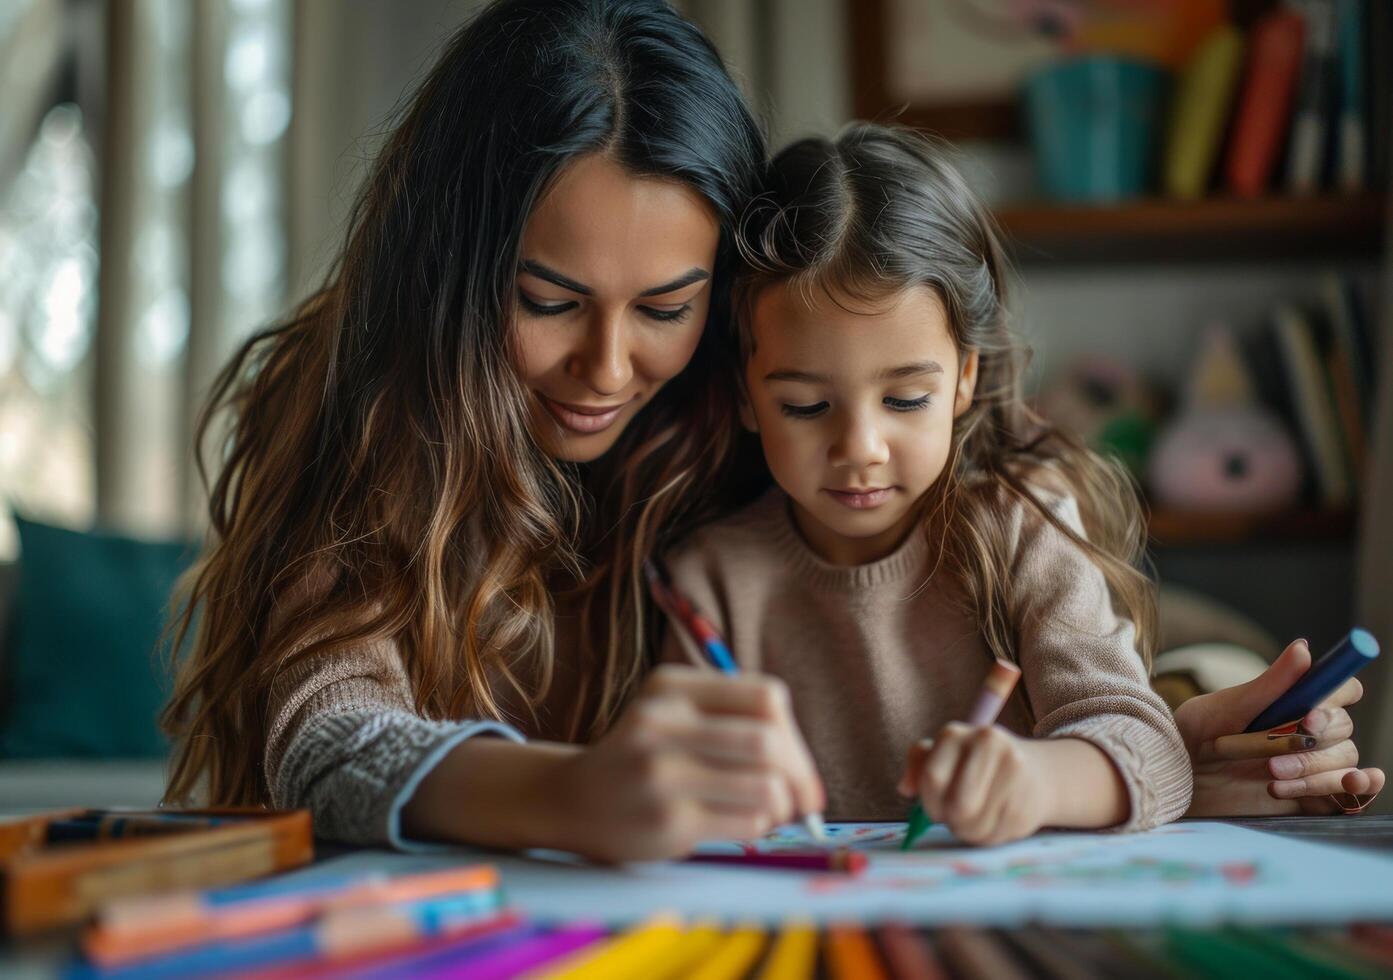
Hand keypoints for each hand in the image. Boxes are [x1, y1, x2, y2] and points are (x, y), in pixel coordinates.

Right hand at [553, 665, 824, 862]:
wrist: (573, 800)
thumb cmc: (645, 756)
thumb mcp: (673, 713)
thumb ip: (733, 720)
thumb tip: (808, 775)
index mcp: (672, 686)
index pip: (767, 699)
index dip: (794, 734)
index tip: (795, 761)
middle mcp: (662, 723)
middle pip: (768, 742)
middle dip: (800, 774)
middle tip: (803, 798)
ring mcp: (662, 774)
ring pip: (766, 787)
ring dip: (784, 805)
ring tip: (773, 811)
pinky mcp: (667, 821)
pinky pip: (747, 823)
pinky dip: (760, 827)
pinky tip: (742, 825)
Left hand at [897, 724, 1050, 845]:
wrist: (1034, 771)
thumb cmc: (974, 766)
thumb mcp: (943, 756)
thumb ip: (918, 766)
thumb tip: (905, 788)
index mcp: (955, 734)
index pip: (933, 778)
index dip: (929, 803)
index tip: (934, 810)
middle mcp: (987, 743)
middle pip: (958, 805)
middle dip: (951, 820)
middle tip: (954, 818)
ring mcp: (1013, 770)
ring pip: (976, 825)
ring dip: (969, 831)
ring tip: (974, 818)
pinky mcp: (1028, 799)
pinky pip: (996, 835)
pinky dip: (989, 836)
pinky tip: (995, 819)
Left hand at [1176, 638, 1384, 816]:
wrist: (1177, 779)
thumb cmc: (1196, 735)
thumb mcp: (1226, 708)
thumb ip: (1269, 684)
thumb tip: (1303, 647)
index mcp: (1293, 701)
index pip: (1340, 689)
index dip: (1336, 698)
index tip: (1309, 716)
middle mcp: (1309, 731)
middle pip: (1343, 728)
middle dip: (1314, 744)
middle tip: (1274, 758)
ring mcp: (1313, 764)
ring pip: (1344, 761)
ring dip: (1315, 772)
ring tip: (1271, 776)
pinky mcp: (1311, 797)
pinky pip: (1347, 796)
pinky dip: (1351, 791)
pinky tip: (1340, 787)